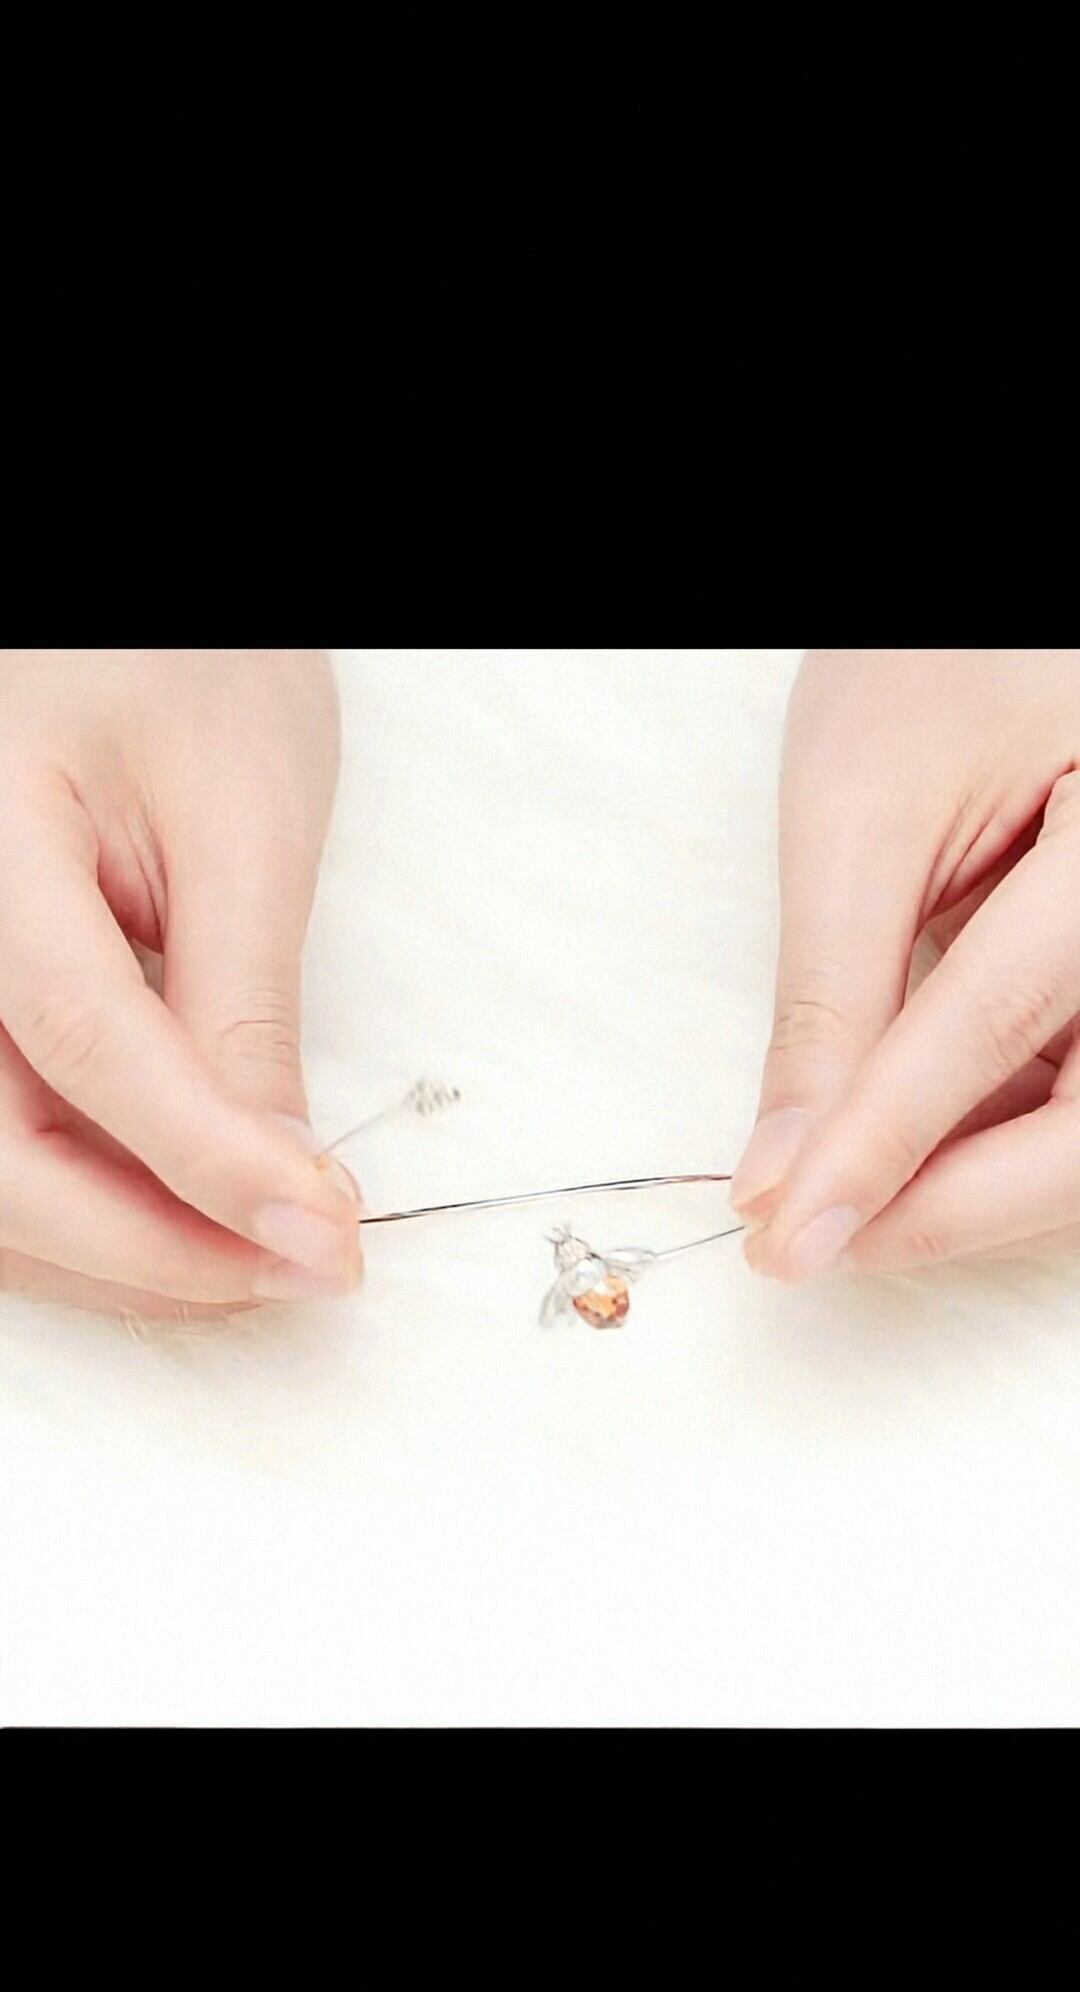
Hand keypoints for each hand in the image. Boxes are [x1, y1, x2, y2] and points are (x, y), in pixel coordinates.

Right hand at [0, 649, 360, 1315]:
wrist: (124, 634)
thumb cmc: (181, 666)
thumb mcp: (241, 813)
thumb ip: (242, 1000)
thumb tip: (277, 1178)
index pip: (78, 1034)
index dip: (201, 1156)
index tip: (320, 1231)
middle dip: (153, 1245)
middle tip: (303, 1267)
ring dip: (122, 1249)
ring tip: (263, 1254)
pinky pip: (3, 1150)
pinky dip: (94, 1210)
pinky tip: (191, 1219)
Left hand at [731, 649, 1079, 1275]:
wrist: (1011, 629)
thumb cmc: (938, 659)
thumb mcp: (862, 808)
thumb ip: (832, 997)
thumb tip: (788, 1172)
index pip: (1000, 1019)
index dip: (886, 1144)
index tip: (790, 1234)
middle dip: (954, 1203)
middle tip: (817, 1237)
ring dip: (974, 1181)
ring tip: (845, 1186)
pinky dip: (997, 1133)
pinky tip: (906, 1139)